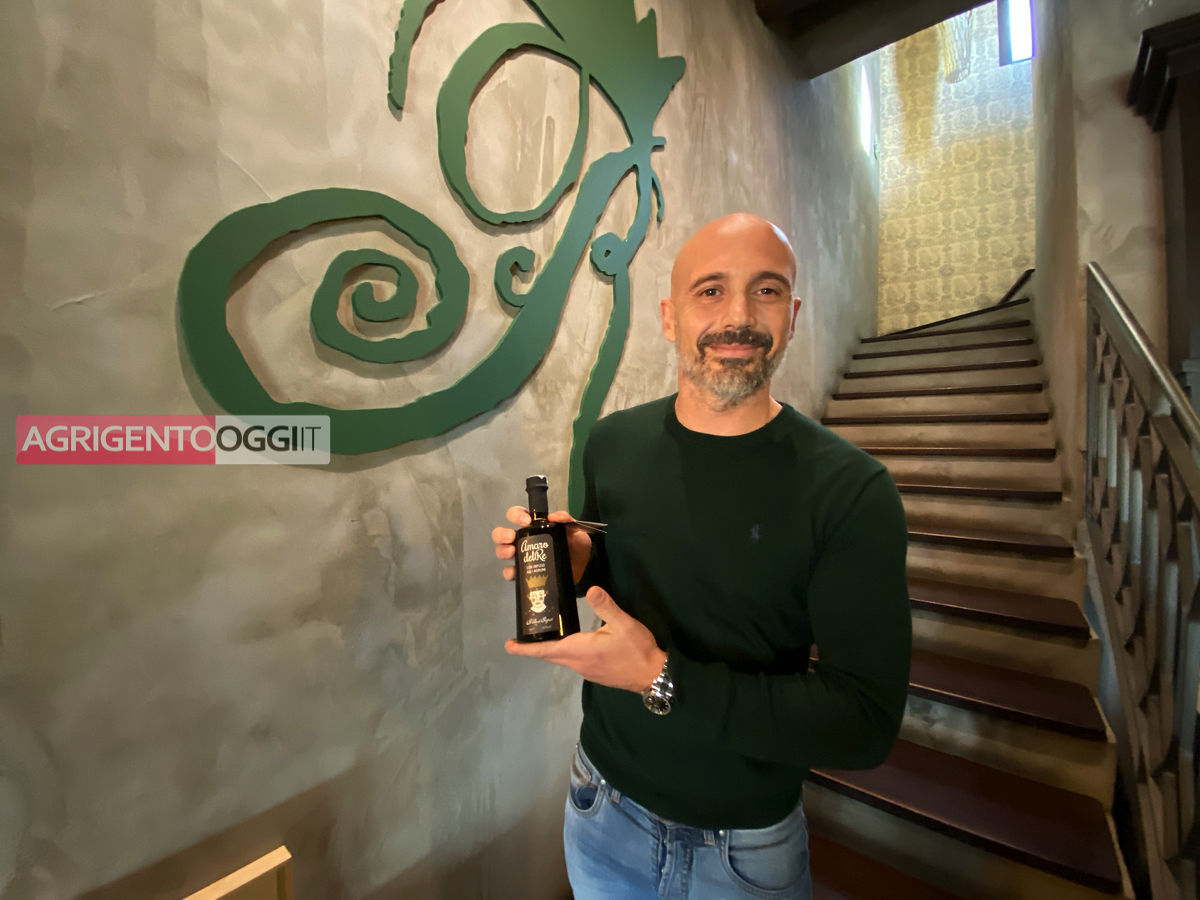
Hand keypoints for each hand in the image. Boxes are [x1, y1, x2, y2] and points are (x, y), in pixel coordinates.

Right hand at [491, 506, 592, 582]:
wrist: (584, 566)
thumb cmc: (576, 544)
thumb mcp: (574, 529)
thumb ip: (566, 519)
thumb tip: (553, 516)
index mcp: (534, 526)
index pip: (517, 515)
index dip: (516, 515)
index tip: (525, 521)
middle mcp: (525, 539)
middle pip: (502, 534)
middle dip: (502, 534)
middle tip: (512, 537)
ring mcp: (523, 556)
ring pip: (502, 551)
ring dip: (502, 551)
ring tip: (512, 553)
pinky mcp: (526, 572)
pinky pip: (511, 572)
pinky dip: (509, 572)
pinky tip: (515, 571)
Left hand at [505, 586, 666, 692]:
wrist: (653, 675)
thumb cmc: (637, 650)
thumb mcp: (624, 624)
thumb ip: (606, 606)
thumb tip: (590, 589)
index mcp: (580, 650)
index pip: (546, 650)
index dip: (525, 649)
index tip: (508, 646)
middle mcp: (578, 663)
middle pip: (550, 655)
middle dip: (534, 647)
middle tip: (520, 637)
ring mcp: (586, 670)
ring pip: (561, 658)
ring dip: (549, 649)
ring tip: (542, 635)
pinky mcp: (595, 672)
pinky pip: (572, 661)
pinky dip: (563, 651)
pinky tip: (568, 641)